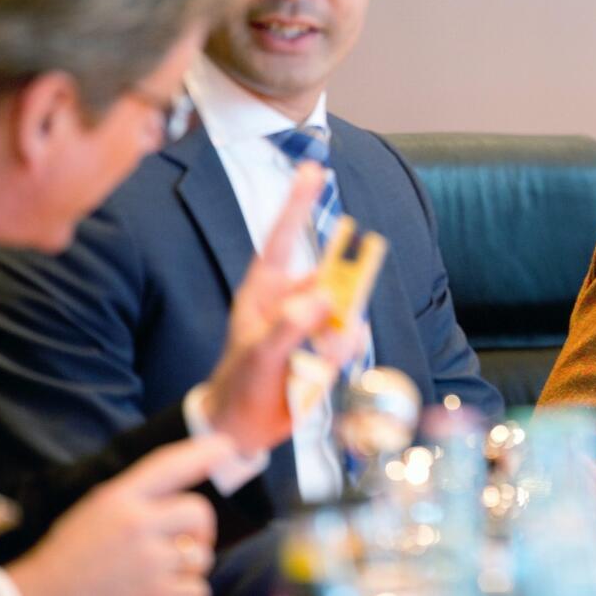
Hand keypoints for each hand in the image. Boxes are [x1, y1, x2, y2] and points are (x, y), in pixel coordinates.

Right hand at [6, 436, 232, 595]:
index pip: (168, 466)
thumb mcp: (97, 510)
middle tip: (182, 542)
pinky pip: (198, 589)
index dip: (201, 454)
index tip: (226, 446)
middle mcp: (135, 526)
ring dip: (189, 567)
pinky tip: (157, 593)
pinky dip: (186, 593)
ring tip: (156, 574)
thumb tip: (193, 484)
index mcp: (117, 499)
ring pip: (202, 556)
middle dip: (200, 529)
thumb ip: (139, 496)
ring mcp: (147, 564)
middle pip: (199, 513)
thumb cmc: (73, 555)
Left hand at [201, 163, 368, 453]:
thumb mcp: (259, 355)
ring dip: (340, 334)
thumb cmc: (239, 386)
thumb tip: (325, 296)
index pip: (283, 237)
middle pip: (330, 272)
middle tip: (357, 274)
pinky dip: (346, 350)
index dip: (298, 202)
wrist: (242, 427)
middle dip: (344, 281)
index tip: (313, 168)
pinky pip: (351, 336)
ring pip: (346, 309)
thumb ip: (291, 325)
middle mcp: (290, 300)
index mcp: (264, 290)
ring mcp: (310, 323)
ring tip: (318, 362)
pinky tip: (325, 368)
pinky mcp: (325, 346)